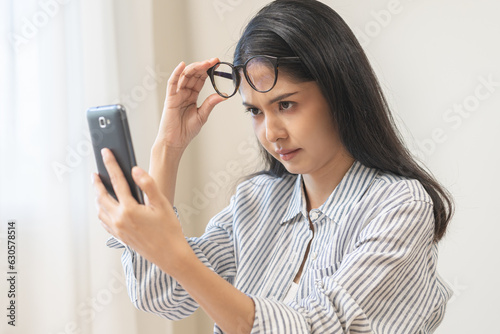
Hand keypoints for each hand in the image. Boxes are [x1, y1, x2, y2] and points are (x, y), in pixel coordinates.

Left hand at [93, 148, 191, 273]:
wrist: (170, 255)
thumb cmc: (169, 231)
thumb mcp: (162, 204)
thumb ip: (147, 184)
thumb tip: (135, 170)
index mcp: (129, 209)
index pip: (117, 181)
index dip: (111, 164)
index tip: (106, 153)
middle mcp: (119, 220)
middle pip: (102, 196)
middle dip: (98, 183)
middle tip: (96, 173)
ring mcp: (118, 230)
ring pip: (100, 210)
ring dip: (98, 198)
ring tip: (99, 189)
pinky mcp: (120, 237)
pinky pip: (104, 222)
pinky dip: (102, 212)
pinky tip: (106, 209)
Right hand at [155, 58, 225, 151]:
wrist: (175, 142)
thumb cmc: (186, 131)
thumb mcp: (202, 115)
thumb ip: (210, 103)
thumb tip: (223, 95)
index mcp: (192, 96)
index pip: (200, 80)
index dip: (208, 71)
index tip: (217, 64)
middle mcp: (184, 93)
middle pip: (193, 75)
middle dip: (203, 66)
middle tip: (213, 61)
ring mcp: (176, 95)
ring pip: (184, 76)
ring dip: (194, 68)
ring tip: (205, 63)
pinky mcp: (170, 98)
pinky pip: (172, 83)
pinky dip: (176, 73)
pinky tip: (182, 65)